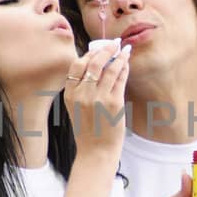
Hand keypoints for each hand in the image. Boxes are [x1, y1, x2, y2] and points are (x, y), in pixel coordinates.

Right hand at [63, 42, 129, 158]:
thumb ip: (80, 88)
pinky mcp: (114, 102)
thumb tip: (96, 64)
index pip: (77, 65)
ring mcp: (99, 98)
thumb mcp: (75, 108)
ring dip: (118, 56)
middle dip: (105, 49)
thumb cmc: (87, 131)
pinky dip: (124, 67)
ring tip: (123, 50)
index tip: (97, 49)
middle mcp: (82, 94)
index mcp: (69, 94)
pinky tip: (126, 63)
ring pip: (109, 68)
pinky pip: (120, 78)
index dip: (88, 54)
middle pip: (93, 62)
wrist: (96, 152)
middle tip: (113, 44)